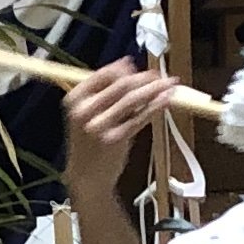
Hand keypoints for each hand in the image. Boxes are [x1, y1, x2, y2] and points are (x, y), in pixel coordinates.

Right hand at [62, 60, 182, 204]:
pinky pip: (140, 118)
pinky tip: (166, 100)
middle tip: (160, 75)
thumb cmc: (89, 144)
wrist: (87, 177)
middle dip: (144, 78)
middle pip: (120, 85)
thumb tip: (127, 66)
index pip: (102, 75)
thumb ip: (103, 93)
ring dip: (154, 89)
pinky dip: (156, 107)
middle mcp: (84, 111)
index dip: (123, 68)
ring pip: (132, 100)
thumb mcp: (86, 115)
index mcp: (75, 100)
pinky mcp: (115, 139)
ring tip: (169, 84)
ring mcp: (99, 126)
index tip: (137, 66)